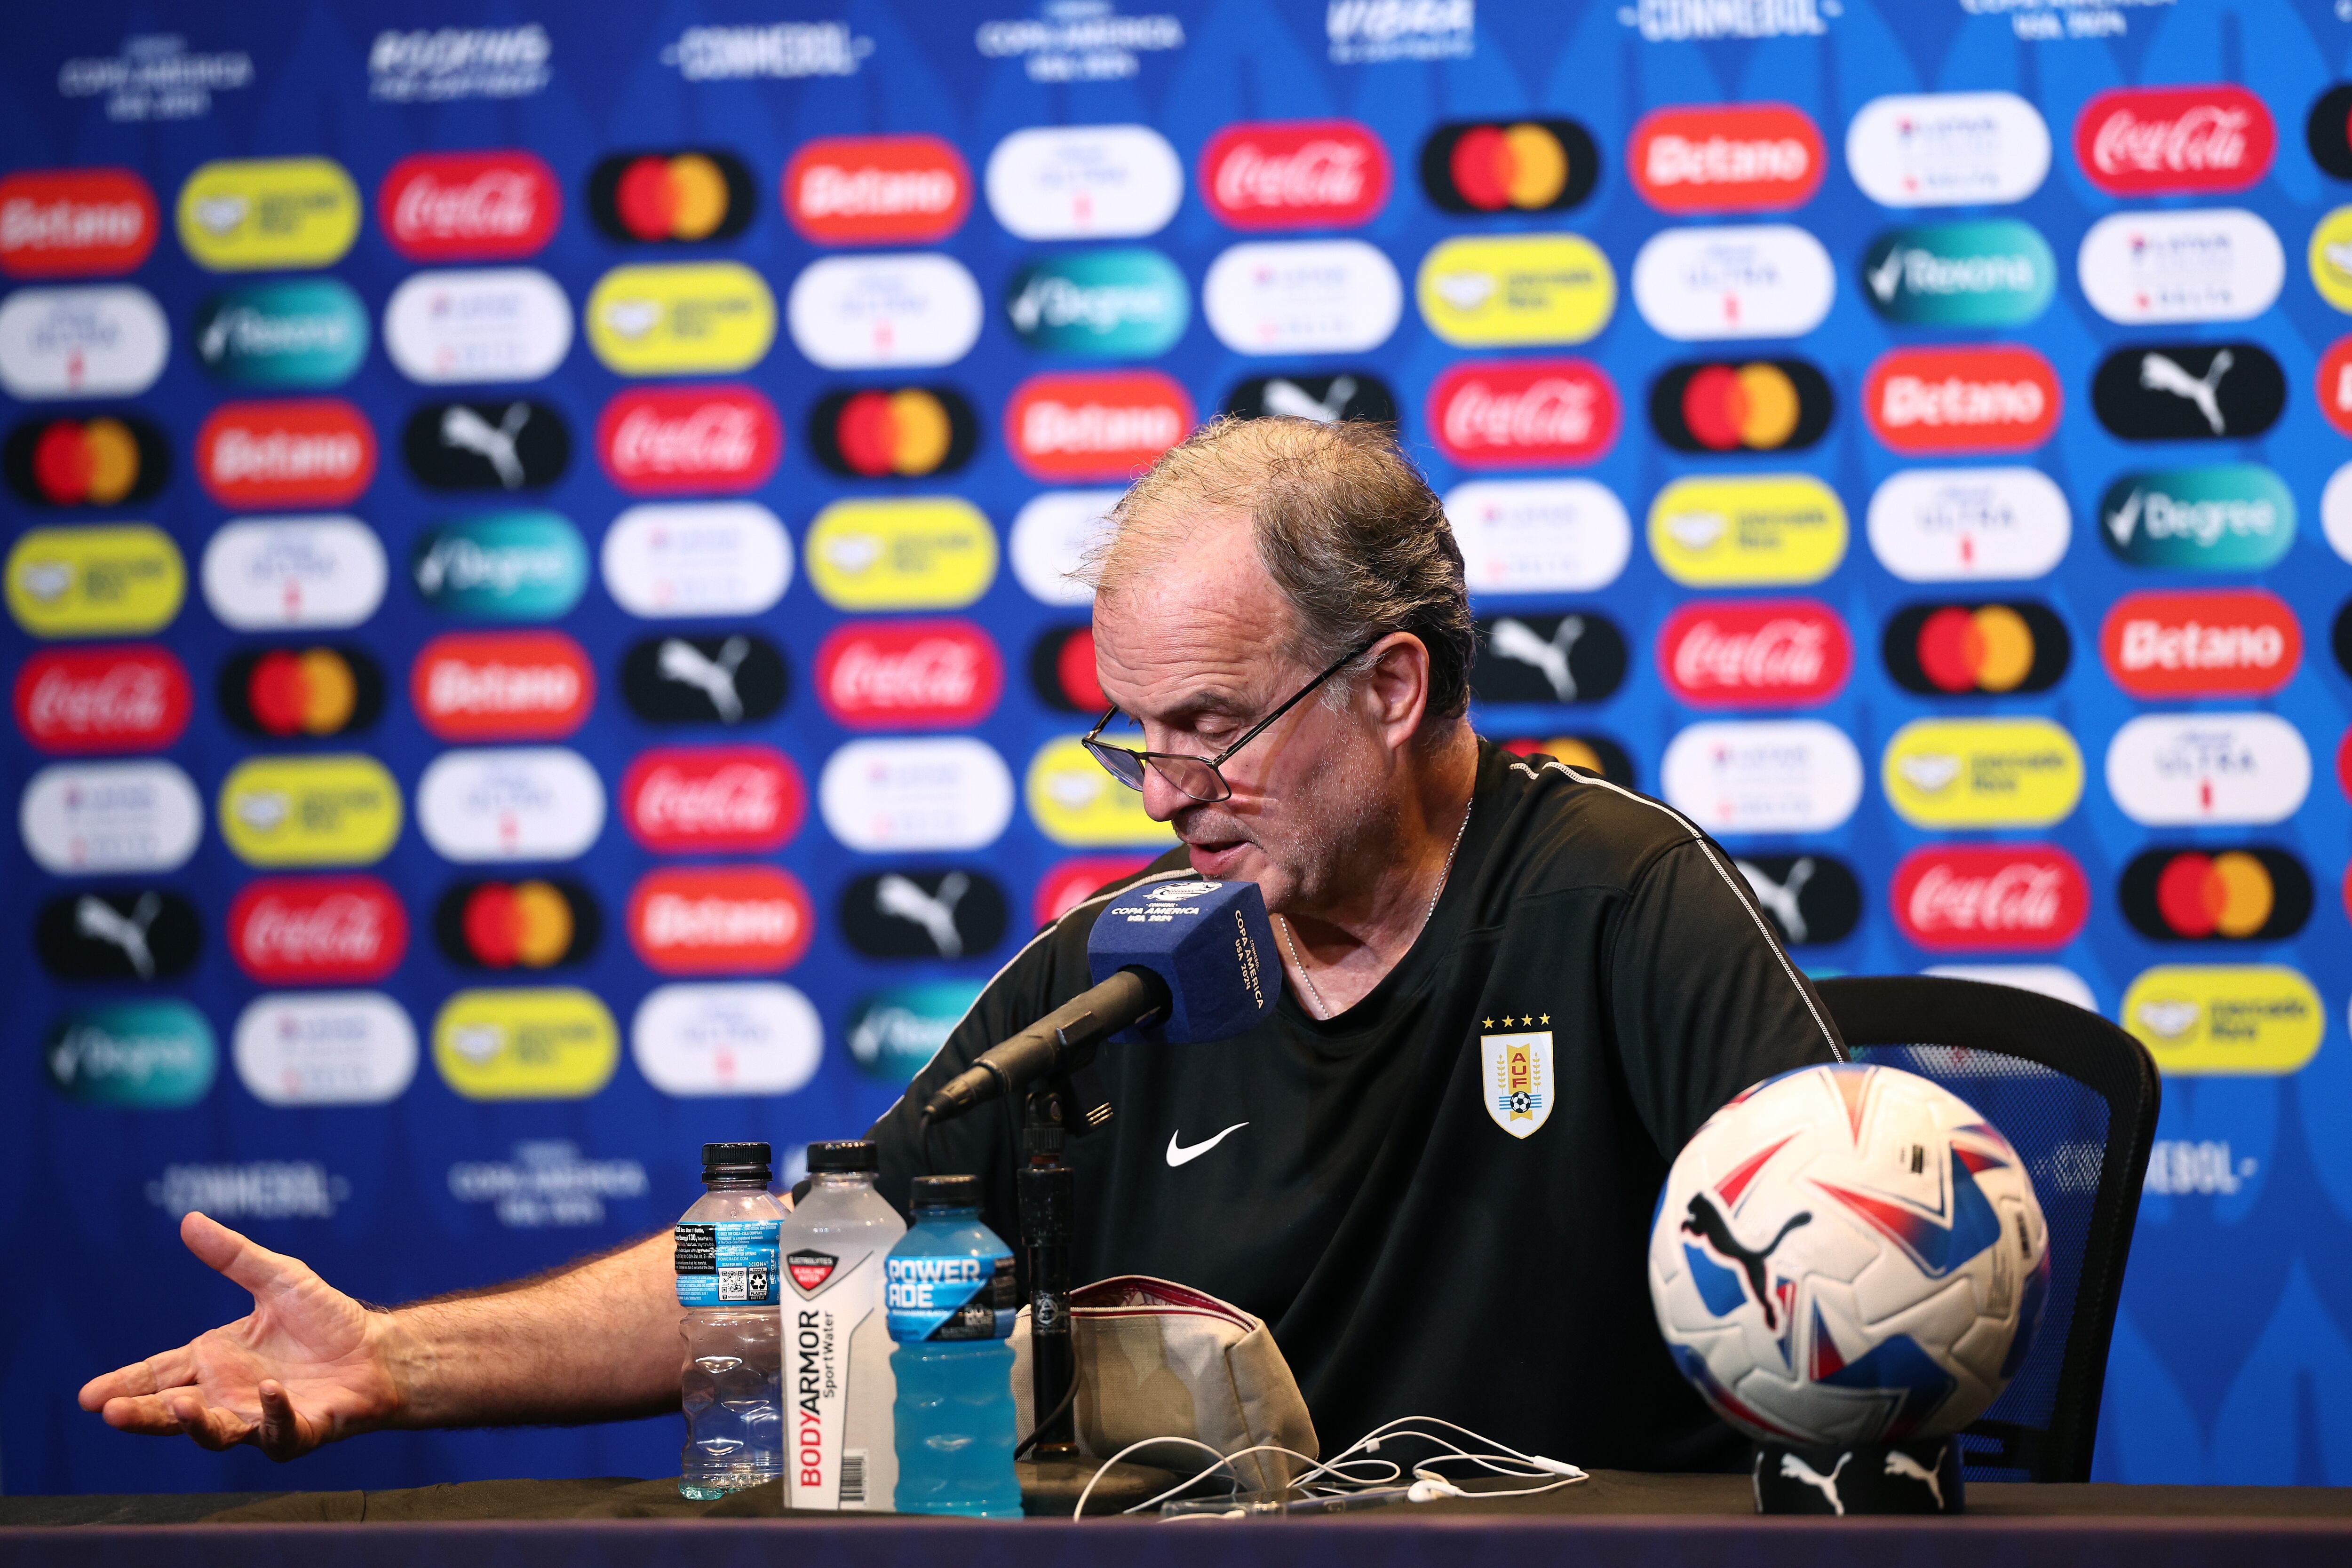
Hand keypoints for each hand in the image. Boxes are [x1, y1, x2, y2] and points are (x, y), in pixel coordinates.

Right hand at [77, 1211, 402, 1459]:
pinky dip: (273, 1415)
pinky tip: (272, 1394)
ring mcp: (258, 1419)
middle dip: (142, 1414)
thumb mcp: (278, 1278)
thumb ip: (234, 1256)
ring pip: (215, 1432)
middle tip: (111, 1412)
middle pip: (173, 1411)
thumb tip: (190, 1220)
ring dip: (195, 1423)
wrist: (380, 1349)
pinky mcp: (295, 1434)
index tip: (90, 1397)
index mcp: (215, 1360)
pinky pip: (277, 1433)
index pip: (158, 1375)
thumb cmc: (327, 1319)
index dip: (125, 1385)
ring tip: (179, 1407)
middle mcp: (228, 1395)